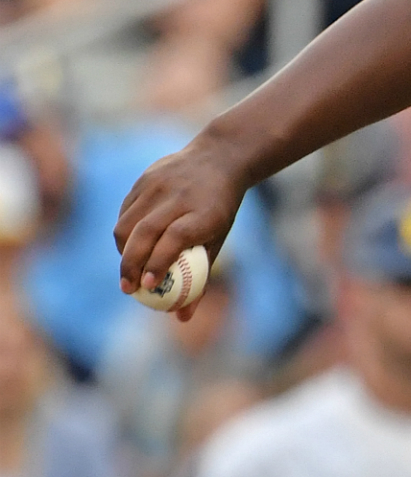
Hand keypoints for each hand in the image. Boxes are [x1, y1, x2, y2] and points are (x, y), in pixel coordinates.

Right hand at [113, 138, 246, 319]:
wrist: (220, 159)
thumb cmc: (220, 209)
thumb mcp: (219, 240)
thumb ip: (201, 277)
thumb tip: (182, 318)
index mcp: (205, 212)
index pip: (175, 238)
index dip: (159, 262)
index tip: (149, 285)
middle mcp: (180, 197)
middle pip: (145, 233)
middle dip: (131, 265)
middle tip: (129, 289)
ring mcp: (159, 185)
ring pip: (128, 223)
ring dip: (123, 251)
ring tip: (129, 270)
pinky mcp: (144, 179)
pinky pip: (126, 212)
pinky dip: (124, 233)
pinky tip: (130, 246)